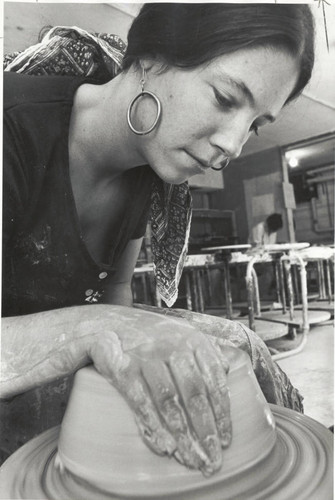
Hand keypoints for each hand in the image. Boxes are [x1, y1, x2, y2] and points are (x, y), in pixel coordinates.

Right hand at [88, 306, 230, 475]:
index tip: (226, 441)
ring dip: (182, 435)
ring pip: (169, 401)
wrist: (108, 322)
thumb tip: (225, 372)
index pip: (214, 380)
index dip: (222, 414)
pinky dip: (153, 426)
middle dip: (205, 432)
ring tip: (191, 461)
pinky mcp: (124, 367)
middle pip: (195, 394)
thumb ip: (205, 351)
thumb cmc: (150, 334)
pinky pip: (141, 401)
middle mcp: (173, 346)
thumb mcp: (182, 333)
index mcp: (193, 340)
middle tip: (212, 462)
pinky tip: (164, 447)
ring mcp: (147, 356)